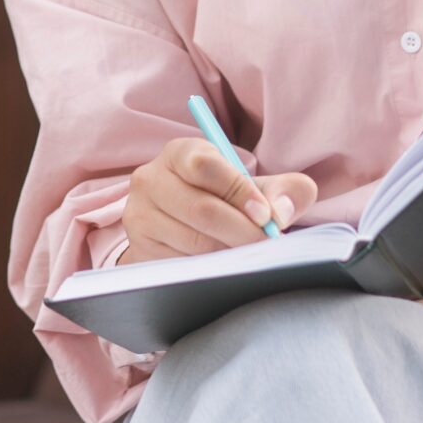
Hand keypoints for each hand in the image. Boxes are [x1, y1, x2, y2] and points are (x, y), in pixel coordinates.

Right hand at [121, 137, 318, 265]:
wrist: (179, 222)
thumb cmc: (223, 198)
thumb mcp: (253, 186)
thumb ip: (283, 190)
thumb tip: (282, 211)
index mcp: (179, 153)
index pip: (206, 166)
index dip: (240, 191)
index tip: (266, 215)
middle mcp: (151, 179)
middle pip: (201, 208)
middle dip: (243, 231)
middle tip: (268, 246)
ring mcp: (140, 214)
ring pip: (193, 241)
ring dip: (230, 253)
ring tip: (250, 255)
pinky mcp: (140, 247)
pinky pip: (181, 264)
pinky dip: (210, 269)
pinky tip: (224, 265)